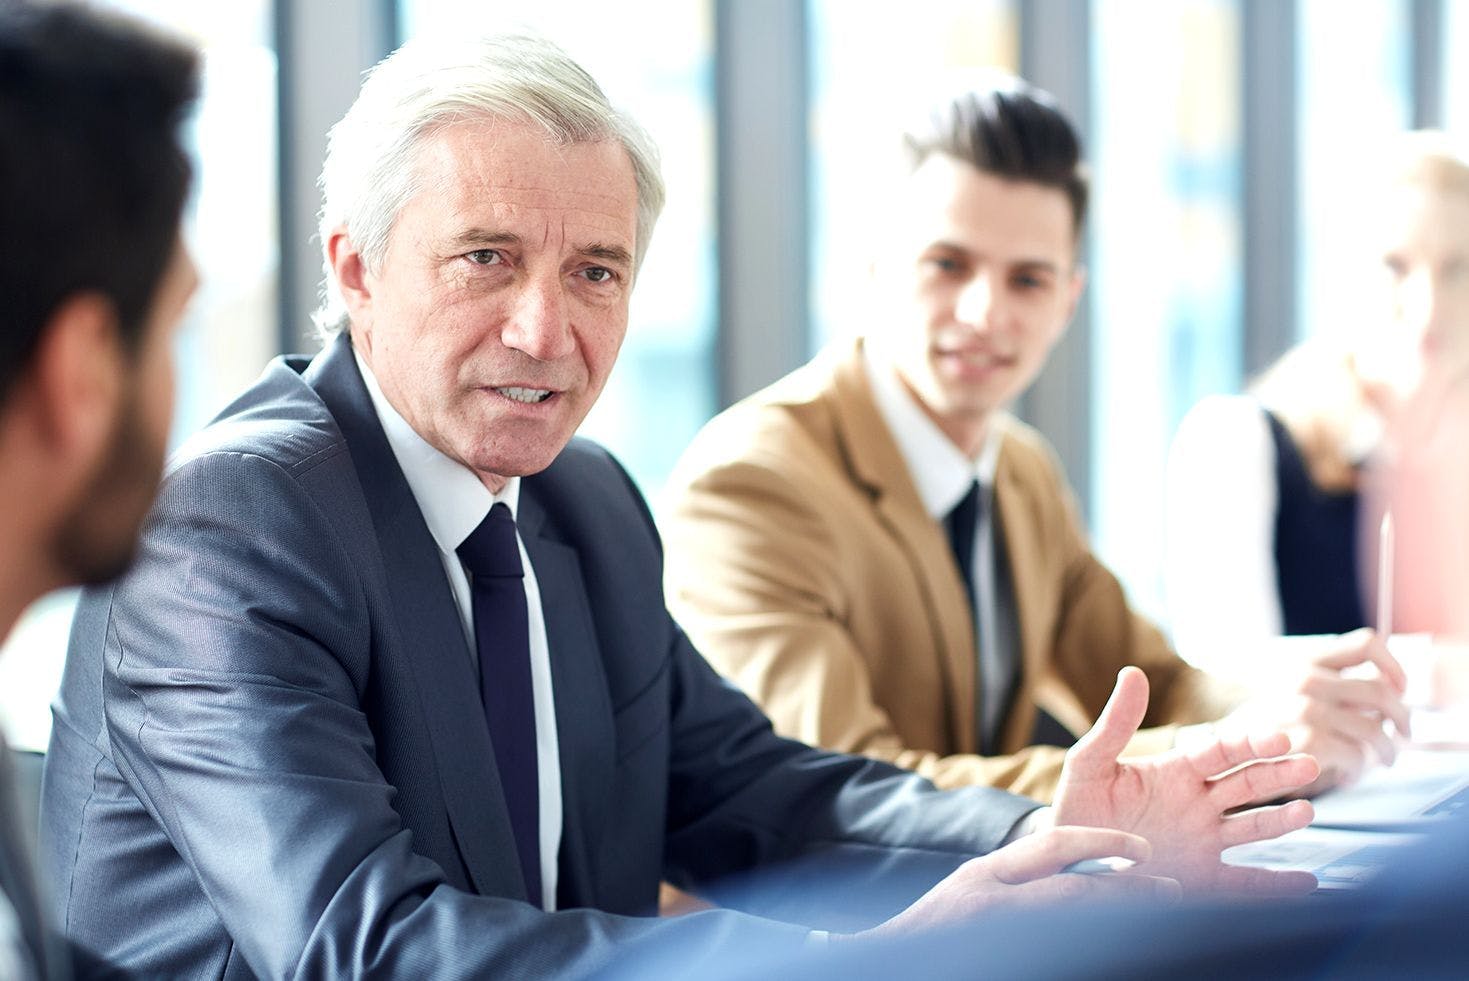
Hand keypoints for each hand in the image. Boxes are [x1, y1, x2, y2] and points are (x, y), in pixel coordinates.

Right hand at [856, 826, 1178, 939]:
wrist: (886, 963)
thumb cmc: (934, 933)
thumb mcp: (972, 892)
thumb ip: (1019, 881)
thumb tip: (1083, 872)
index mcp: (985, 876)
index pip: (1053, 846)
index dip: (1104, 844)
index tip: (1144, 852)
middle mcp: (990, 902)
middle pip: (1075, 893)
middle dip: (1129, 892)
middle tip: (1173, 891)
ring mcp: (999, 935)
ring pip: (1074, 927)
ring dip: (1120, 928)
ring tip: (1165, 928)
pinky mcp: (1009, 959)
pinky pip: (1062, 954)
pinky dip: (1096, 952)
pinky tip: (1125, 953)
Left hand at [1052, 667, 1317, 894]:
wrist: (1070, 860)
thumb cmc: (1080, 807)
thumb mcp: (1090, 764)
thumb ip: (1114, 724)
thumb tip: (1132, 672)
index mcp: (1175, 772)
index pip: (1220, 751)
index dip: (1248, 744)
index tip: (1278, 738)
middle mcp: (1198, 804)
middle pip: (1245, 784)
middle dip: (1276, 774)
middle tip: (1309, 763)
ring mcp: (1204, 841)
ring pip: (1252, 827)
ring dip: (1281, 820)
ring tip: (1307, 811)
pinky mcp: (1202, 879)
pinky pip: (1244, 883)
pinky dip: (1275, 885)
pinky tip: (1308, 884)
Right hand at [1219, 628, 1410, 794]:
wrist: (1218, 748)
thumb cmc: (1257, 724)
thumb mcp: (1285, 686)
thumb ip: (1327, 682)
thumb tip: (1386, 688)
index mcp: (1305, 659)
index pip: (1367, 644)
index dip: (1393, 666)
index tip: (1399, 687)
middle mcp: (1307, 680)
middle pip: (1381, 692)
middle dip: (1402, 717)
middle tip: (1403, 734)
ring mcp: (1307, 710)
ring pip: (1375, 729)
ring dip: (1386, 749)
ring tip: (1380, 760)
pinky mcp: (1308, 742)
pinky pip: (1358, 756)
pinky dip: (1359, 769)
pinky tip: (1348, 774)